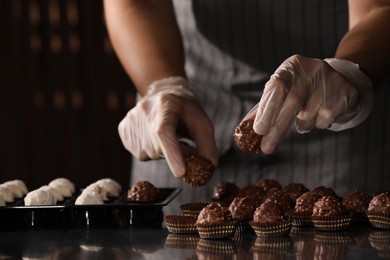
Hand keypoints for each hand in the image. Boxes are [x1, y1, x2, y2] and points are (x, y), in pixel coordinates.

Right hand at [118, 77, 217, 177]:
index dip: (173, 154)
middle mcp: (144, 111)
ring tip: (167, 136)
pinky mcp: (123, 128)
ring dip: (162, 153)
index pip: (165, 132)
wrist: (164, 93)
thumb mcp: (202, 123)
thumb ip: (207, 145)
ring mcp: (131, 120)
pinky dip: (150, 151)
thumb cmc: (186, 111)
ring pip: (148, 154)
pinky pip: (139, 153)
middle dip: (174, 154)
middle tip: (183, 144)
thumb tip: (209, 168)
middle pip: (158, 148)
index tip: (181, 173)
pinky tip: (155, 137)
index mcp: (166, 104)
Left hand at [244, 55, 373, 153]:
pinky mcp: (345, 92)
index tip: (258, 130)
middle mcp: (311, 69)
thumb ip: (264, 107)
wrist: (340, 81)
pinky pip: (325, 120)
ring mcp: (331, 79)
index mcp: (291, 67)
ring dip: (301, 125)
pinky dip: (317, 124)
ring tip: (303, 119)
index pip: (276, 86)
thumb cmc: (301, 89)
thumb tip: (243, 129)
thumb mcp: (282, 91)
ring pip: (309, 115)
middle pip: (293, 102)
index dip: (267, 109)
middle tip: (266, 147)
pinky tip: (320, 115)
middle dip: (278, 128)